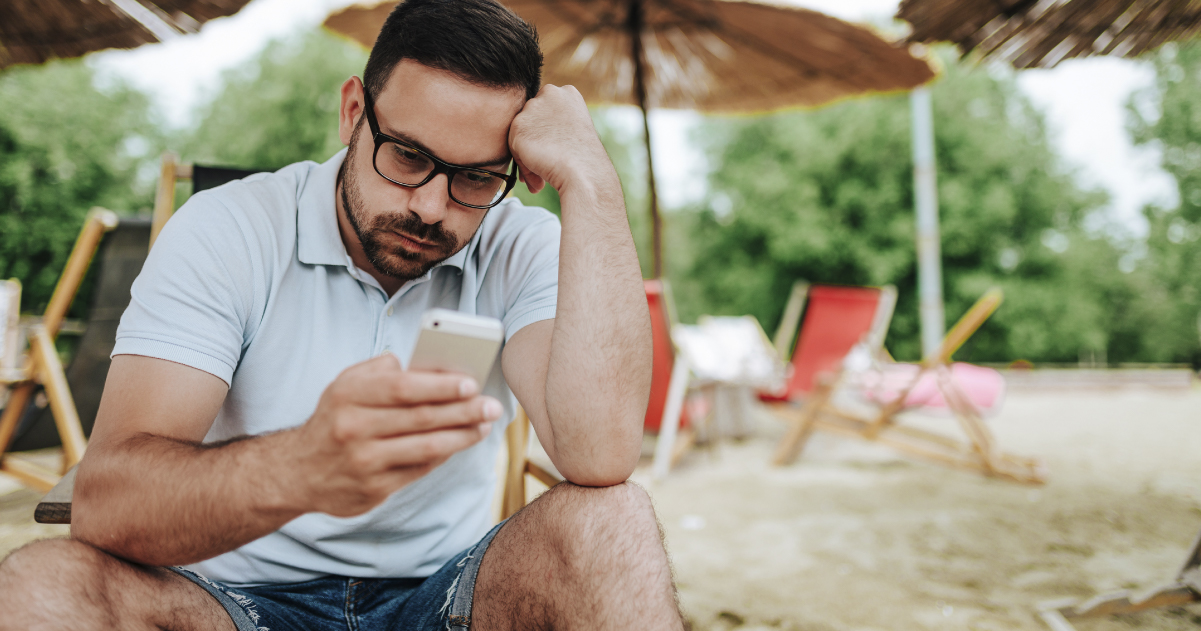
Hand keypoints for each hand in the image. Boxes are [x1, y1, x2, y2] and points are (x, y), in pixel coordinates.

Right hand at [292, 353, 500, 516]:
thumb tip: (427, 365)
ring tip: (485, 425)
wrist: (297, 472)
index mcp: (348, 395)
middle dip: (463, 411)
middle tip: (492, 406)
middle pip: (421, 418)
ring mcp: (364, 461)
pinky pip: (420, 469)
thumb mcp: (345, 385)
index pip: (403, 387)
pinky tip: (461, 443)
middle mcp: (353, 428)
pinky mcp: (374, 489)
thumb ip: (381, 370)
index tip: (471, 383)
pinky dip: (445, 455)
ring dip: (462, 436)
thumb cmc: (334, 419)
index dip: (441, 386)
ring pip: (426, 447)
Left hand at [508, 84, 619, 195]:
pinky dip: (524, 166)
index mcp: (567, 92)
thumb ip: (555, 123)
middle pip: (532, 120)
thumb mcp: (575, 130)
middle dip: (536, 143)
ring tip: (540, 179)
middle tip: (546, 166)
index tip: (555, 151)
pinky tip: (538, 180)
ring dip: (528, 156)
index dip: (548, 133)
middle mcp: (549, 93)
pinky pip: (514, 148)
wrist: (582, 171)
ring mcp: (532, 108)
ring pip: (522, 134)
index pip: (547, 110)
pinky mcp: (518, 125)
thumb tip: (536, 135)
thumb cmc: (583, 159)